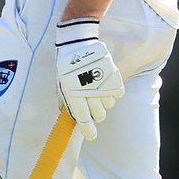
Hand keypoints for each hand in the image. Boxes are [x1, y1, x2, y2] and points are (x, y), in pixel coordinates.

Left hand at [55, 19, 124, 141]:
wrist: (78, 43)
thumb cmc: (66, 64)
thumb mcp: (61, 83)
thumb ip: (66, 100)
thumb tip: (68, 115)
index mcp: (73, 94)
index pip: (83, 119)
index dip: (88, 130)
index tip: (91, 136)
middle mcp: (89, 92)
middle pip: (99, 114)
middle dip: (96, 113)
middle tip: (91, 103)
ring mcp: (102, 84)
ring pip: (109, 105)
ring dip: (104, 100)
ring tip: (96, 88)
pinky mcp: (113, 76)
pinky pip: (118, 93)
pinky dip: (113, 91)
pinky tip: (105, 84)